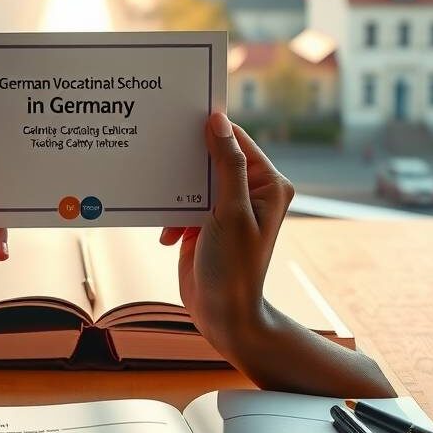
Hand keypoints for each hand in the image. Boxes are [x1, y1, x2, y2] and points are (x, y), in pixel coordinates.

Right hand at [160, 112, 293, 357]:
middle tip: (163, 154)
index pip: (237, 141)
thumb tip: (218, 122)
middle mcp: (250, 191)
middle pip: (212, 158)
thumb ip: (226, 165)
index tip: (182, 116)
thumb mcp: (231, 212)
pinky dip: (172, 216)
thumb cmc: (235, 267)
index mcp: (268, 184)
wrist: (222, 315)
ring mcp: (227, 207)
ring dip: (176, 193)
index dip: (211, 128)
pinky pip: (183, 204)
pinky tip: (169, 237)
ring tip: (168, 208)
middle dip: (188, 163)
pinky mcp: (205, 222)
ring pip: (193, 180)